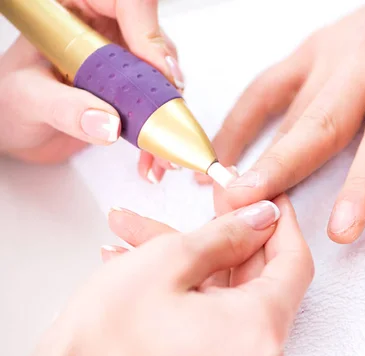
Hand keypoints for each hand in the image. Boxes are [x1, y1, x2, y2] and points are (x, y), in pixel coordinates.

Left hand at [0, 0, 183, 181]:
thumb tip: (109, 124)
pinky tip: (152, 153)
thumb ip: (65, 108)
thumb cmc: (9, 102)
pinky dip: (161, 129)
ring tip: (161, 148)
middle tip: (166, 116)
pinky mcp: (130, 85)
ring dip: (168, 112)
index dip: (148, 33)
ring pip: (163, 73)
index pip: (127, 4)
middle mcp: (102, 29)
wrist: (14, 128)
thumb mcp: (29, 99)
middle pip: (153, 41)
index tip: (158, 70)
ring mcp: (119, 58)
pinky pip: (158, 100)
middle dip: (165, 82)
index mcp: (74, 11)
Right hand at [2, 196, 313, 355]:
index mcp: (262, 328)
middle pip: (261, 274)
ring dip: (193, 255)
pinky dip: (187, 284)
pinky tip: (142, 259)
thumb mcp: (170, 260)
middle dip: (228, 231)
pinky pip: (215, 313)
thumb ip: (228, 233)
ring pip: (229, 290)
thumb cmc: (107, 339)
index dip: (280, 220)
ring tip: (142, 230)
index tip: (262, 195)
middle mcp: (261, 355)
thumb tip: (261, 216)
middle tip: (208, 199)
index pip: (296, 260)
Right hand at [202, 0, 364, 242]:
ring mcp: (332, 50)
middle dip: (278, 169)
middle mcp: (364, 56)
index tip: (341, 228)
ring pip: (285, 108)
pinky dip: (242, 118)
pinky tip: (223, 149)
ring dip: (251, 150)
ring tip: (221, 189)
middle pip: (316, 122)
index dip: (363, 184)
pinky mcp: (315, 50)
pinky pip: (269, 85)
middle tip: (244, 205)